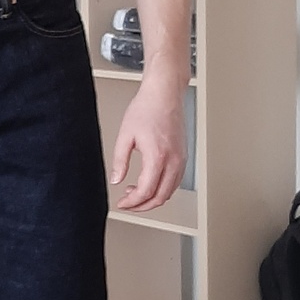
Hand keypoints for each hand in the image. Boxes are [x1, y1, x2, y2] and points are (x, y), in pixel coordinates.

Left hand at [111, 76, 187, 211]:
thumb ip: (120, 161)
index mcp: (158, 156)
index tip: (122, 203)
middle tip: (128, 203)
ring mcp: (181, 159)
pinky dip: (162, 189)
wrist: (164, 94)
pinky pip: (175, 181)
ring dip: (153, 198)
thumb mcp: (125, 136)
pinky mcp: (183, 156)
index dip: (132, 202)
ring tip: (135, 193)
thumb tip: (116, 179)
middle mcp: (174, 160)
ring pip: (170, 191)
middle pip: (161, 197)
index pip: (146, 191)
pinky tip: (149, 183)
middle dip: (142, 205)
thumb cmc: (147, 108)